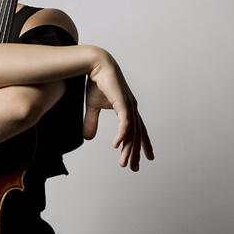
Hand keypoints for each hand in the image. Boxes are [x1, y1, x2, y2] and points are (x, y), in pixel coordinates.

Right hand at [83, 50, 153, 170]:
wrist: (95, 65)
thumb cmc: (96, 83)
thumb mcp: (92, 107)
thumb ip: (91, 122)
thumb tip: (88, 138)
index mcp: (127, 108)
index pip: (138, 129)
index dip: (143, 144)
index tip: (146, 157)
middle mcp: (131, 108)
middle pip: (137, 135)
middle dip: (136, 152)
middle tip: (135, 168)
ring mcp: (128, 105)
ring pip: (132, 132)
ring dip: (127, 149)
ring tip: (123, 163)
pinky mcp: (122, 102)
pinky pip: (125, 123)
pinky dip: (122, 135)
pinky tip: (116, 145)